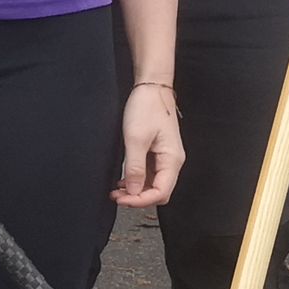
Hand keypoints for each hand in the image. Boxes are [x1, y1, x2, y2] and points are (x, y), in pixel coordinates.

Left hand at [113, 86, 182, 207]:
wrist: (151, 88)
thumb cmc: (146, 108)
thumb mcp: (136, 139)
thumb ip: (135, 167)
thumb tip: (134, 191)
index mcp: (172, 159)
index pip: (161, 192)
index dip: (141, 200)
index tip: (122, 200)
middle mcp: (172, 161)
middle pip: (159, 192)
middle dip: (139, 198)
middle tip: (117, 196)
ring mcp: (165, 157)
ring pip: (153, 184)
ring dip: (136, 190)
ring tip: (116, 191)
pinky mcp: (157, 153)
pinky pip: (149, 174)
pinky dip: (137, 180)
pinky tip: (123, 181)